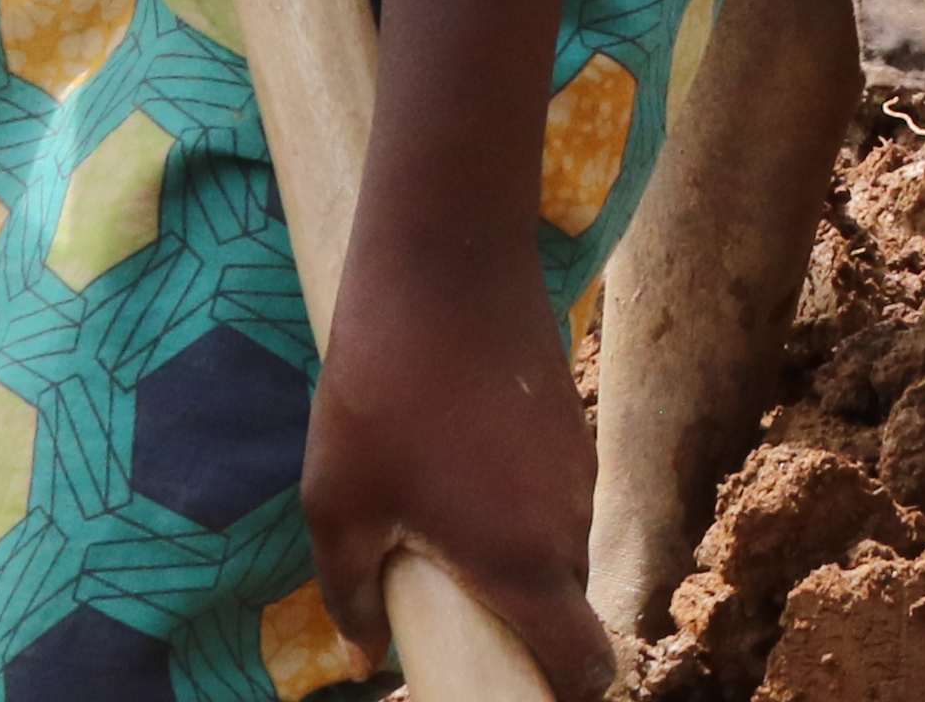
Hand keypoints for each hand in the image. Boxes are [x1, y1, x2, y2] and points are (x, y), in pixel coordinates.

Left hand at [305, 240, 609, 689]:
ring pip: (557, 547)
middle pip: (563, 609)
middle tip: (441, 603)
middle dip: (515, 623)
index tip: (511, 690)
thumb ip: (353, 595)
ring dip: (512, 558)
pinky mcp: (573, 423)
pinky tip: (453, 463)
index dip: (561, 695)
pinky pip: (553, 495)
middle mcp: (569, 523)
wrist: (445, 265)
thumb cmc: (381, 395)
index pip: (584, 665)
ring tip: (435, 521)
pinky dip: (517, 506)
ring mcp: (579, 469)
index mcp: (523, 563)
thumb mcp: (340, 505)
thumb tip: (364, 660)